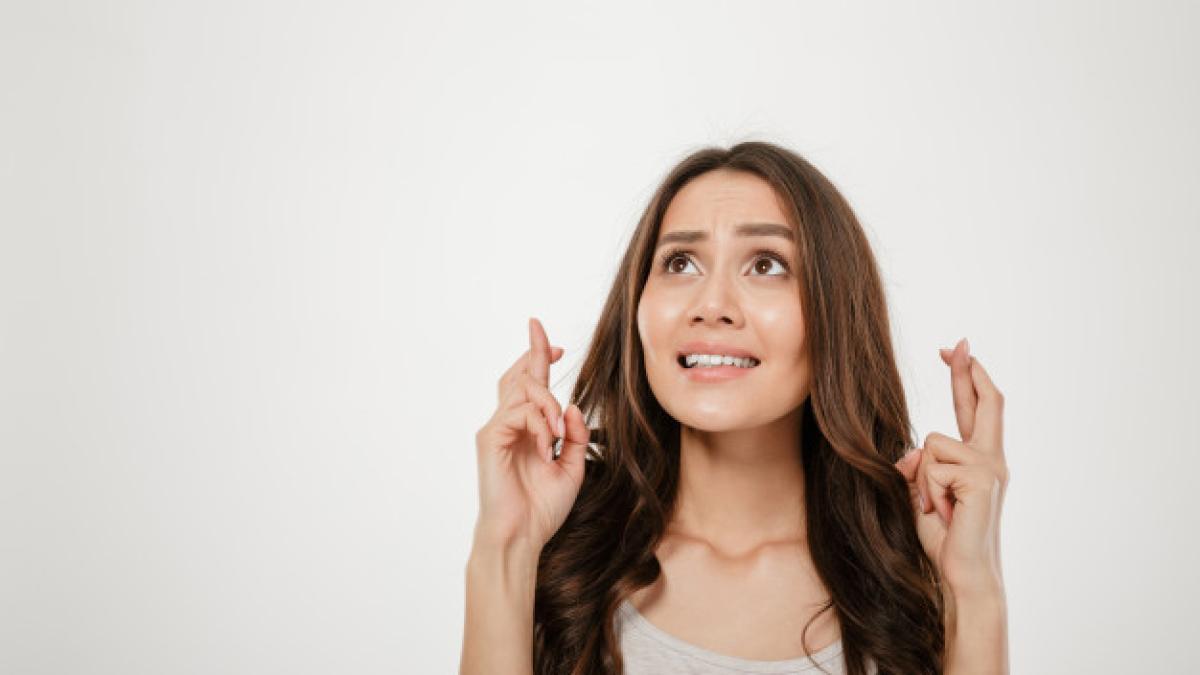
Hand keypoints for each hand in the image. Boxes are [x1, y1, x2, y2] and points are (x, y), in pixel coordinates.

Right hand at [472, 317, 589, 555]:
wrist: (522, 536)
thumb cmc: (542, 508)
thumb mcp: (573, 467)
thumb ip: (576, 436)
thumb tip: (573, 407)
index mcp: (526, 431)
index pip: (528, 385)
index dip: (539, 359)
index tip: (557, 346)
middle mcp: (508, 425)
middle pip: (519, 376)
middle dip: (535, 353)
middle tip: (553, 344)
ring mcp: (497, 430)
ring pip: (523, 389)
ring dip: (549, 404)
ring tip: (560, 434)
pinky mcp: (490, 439)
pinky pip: (520, 413)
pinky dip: (541, 426)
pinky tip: (548, 449)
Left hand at [894, 339, 1008, 595]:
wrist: (964, 572)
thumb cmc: (945, 538)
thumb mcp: (922, 494)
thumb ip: (918, 468)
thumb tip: (910, 453)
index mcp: (980, 460)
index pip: (976, 409)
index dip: (966, 378)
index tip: (957, 350)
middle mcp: (992, 459)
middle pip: (985, 402)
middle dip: (966, 371)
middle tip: (957, 343)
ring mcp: (990, 468)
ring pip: (933, 444)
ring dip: (922, 479)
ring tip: (938, 507)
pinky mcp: (981, 479)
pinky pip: (932, 466)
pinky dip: (927, 490)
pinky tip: (944, 513)